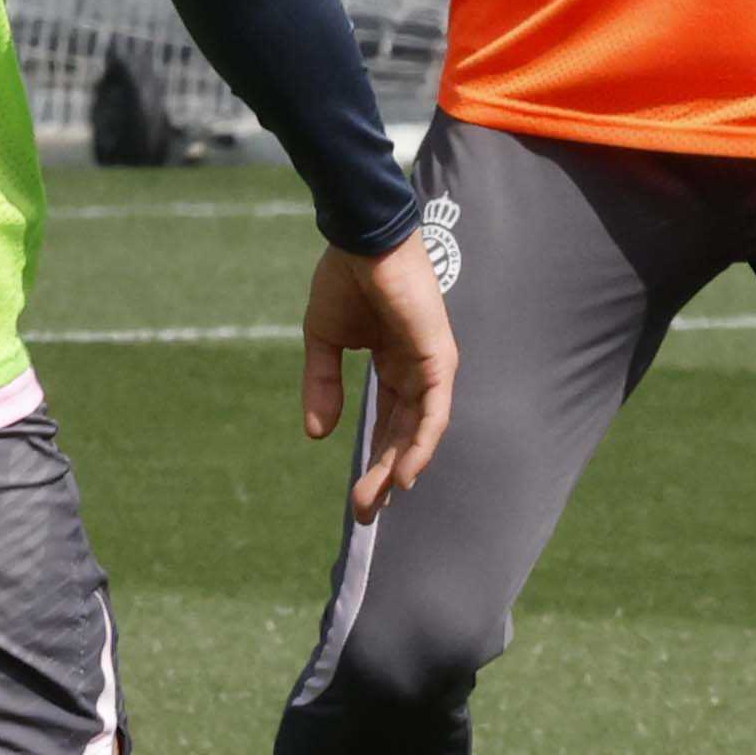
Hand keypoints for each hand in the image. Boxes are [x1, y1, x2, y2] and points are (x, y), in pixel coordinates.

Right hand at [302, 233, 453, 522]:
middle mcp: (417, 369)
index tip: (359, 498)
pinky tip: (406, 473)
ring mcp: (431, 365)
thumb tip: (317, 435)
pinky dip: (422, 444)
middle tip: (364, 514)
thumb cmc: (345, 279)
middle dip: (384, 476)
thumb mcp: (324, 342)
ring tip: (377, 501)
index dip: (375, 461)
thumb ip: (324, 386)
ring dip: (399, 469)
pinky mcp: (438, 357)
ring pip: (420, 431)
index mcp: (395, 364)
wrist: (359, 240)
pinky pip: (433, 412)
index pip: (389, 423)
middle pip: (405, 436)